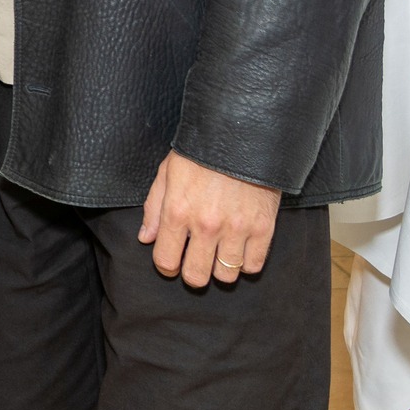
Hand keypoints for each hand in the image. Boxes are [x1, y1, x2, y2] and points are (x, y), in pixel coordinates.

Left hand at [138, 151, 280, 288]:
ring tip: (220, 252)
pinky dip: (246, 262)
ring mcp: (236, 229)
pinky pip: (253, 265)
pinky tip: (240, 247)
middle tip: (196, 260)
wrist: (242, 133)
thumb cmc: (201, 151)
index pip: (166, 262)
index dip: (166, 267)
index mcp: (177, 212)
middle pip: (196, 276)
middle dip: (193, 272)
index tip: (172, 262)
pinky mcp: (263, 228)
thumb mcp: (167, 172)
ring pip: (226, 275)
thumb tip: (146, 238)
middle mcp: (206, 226)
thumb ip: (154, 208)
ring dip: (221, 268)